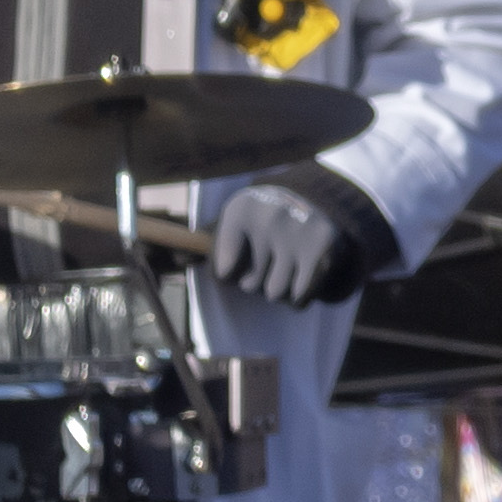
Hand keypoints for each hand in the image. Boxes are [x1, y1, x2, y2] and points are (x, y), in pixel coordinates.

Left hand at [212, 169, 383, 306]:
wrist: (319, 203)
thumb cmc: (264, 223)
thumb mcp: (234, 221)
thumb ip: (202, 243)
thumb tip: (179, 258)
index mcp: (242, 209)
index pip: (223, 271)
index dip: (229, 275)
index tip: (237, 263)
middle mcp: (270, 218)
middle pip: (249, 285)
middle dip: (258, 281)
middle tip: (270, 261)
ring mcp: (298, 234)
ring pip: (274, 294)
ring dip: (279, 289)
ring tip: (286, 267)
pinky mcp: (322, 250)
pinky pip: (299, 297)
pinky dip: (299, 298)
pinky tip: (301, 278)